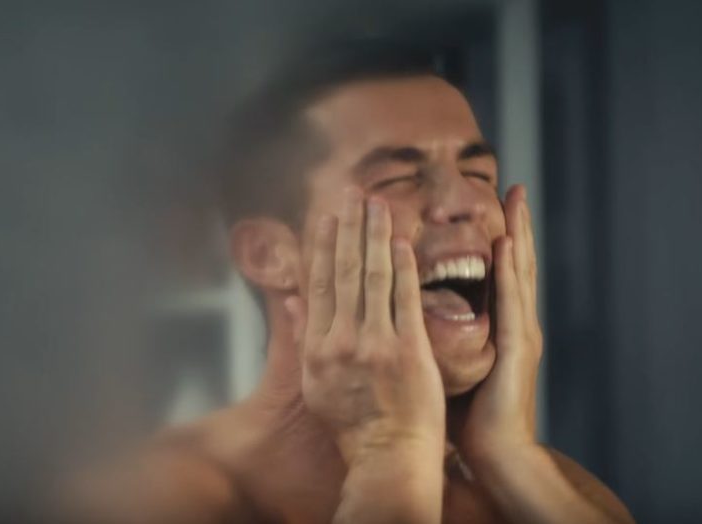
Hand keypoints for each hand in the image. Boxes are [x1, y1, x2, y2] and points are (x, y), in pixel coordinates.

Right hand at [286, 187, 445, 465]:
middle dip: (349, 228)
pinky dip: (404, 268)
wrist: (388, 454)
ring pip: (374, 278)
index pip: (319, 284)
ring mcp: (376, 344)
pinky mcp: (409, 350)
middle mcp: (342, 341)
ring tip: (378, 204)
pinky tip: (403, 241)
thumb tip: (292, 300)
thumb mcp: (316, 383)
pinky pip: (405, 300)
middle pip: (344, 272)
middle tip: (353, 193)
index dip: (324, 245)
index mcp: (318, 348)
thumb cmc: (353, 424)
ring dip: (375, 236)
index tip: (328, 215)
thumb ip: (305, 337)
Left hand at [458, 184, 543, 462]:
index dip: (498, 238)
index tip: (496, 205)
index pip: (498, 272)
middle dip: (516, 224)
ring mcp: (520, 334)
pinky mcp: (518, 349)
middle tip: (515, 186)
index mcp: (498, 327)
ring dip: (519, 234)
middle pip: (515, 264)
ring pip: (520, 274)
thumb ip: (433, 334)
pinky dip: (510, 272)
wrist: (497, 454)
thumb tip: (401, 314)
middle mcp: (514, 324)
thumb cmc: (465, 416)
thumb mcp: (447, 363)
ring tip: (517, 199)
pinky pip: (512, 303)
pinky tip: (507, 245)